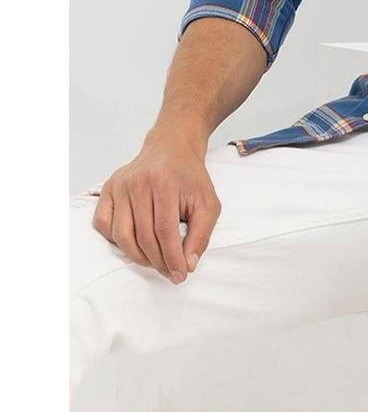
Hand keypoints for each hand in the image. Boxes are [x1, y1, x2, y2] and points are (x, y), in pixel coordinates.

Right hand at [91, 133, 220, 283]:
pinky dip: (118, 241)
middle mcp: (138, 182)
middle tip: (170, 272)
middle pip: (143, 236)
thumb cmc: (190, 177)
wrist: (172, 149)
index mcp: (164, 182)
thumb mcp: (208, 202)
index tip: (180, 274)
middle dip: (158, 261)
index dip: (172, 257)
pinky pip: (104, 225)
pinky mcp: (107, 189)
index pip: (165, 231)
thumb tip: (188, 265)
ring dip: (139, 256)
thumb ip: (201, 234)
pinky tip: (135, 242)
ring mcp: (119, 185)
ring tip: (155, 262)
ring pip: (122, 235)